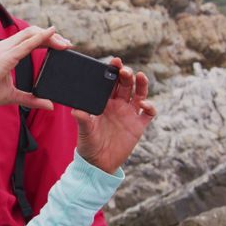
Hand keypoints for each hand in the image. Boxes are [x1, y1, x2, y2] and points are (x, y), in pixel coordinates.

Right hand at [0, 26, 69, 109]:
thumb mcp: (12, 96)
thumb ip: (30, 99)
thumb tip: (48, 104)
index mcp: (6, 52)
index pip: (29, 39)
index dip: (46, 39)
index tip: (61, 46)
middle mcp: (5, 46)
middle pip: (33, 33)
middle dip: (52, 36)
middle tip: (68, 44)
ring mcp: (4, 49)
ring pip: (31, 34)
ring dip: (50, 36)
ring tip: (65, 43)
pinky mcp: (5, 57)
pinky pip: (26, 44)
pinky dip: (40, 38)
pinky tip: (51, 35)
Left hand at [73, 56, 155, 172]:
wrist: (98, 163)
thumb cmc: (88, 145)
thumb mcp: (84, 131)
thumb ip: (82, 120)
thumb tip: (75, 110)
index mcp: (104, 102)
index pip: (110, 83)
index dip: (114, 71)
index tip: (114, 62)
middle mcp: (118, 105)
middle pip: (126, 85)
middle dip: (126, 75)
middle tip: (124, 70)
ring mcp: (129, 115)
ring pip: (139, 95)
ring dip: (141, 85)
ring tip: (140, 76)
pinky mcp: (138, 126)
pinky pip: (148, 114)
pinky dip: (150, 107)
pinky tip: (145, 105)